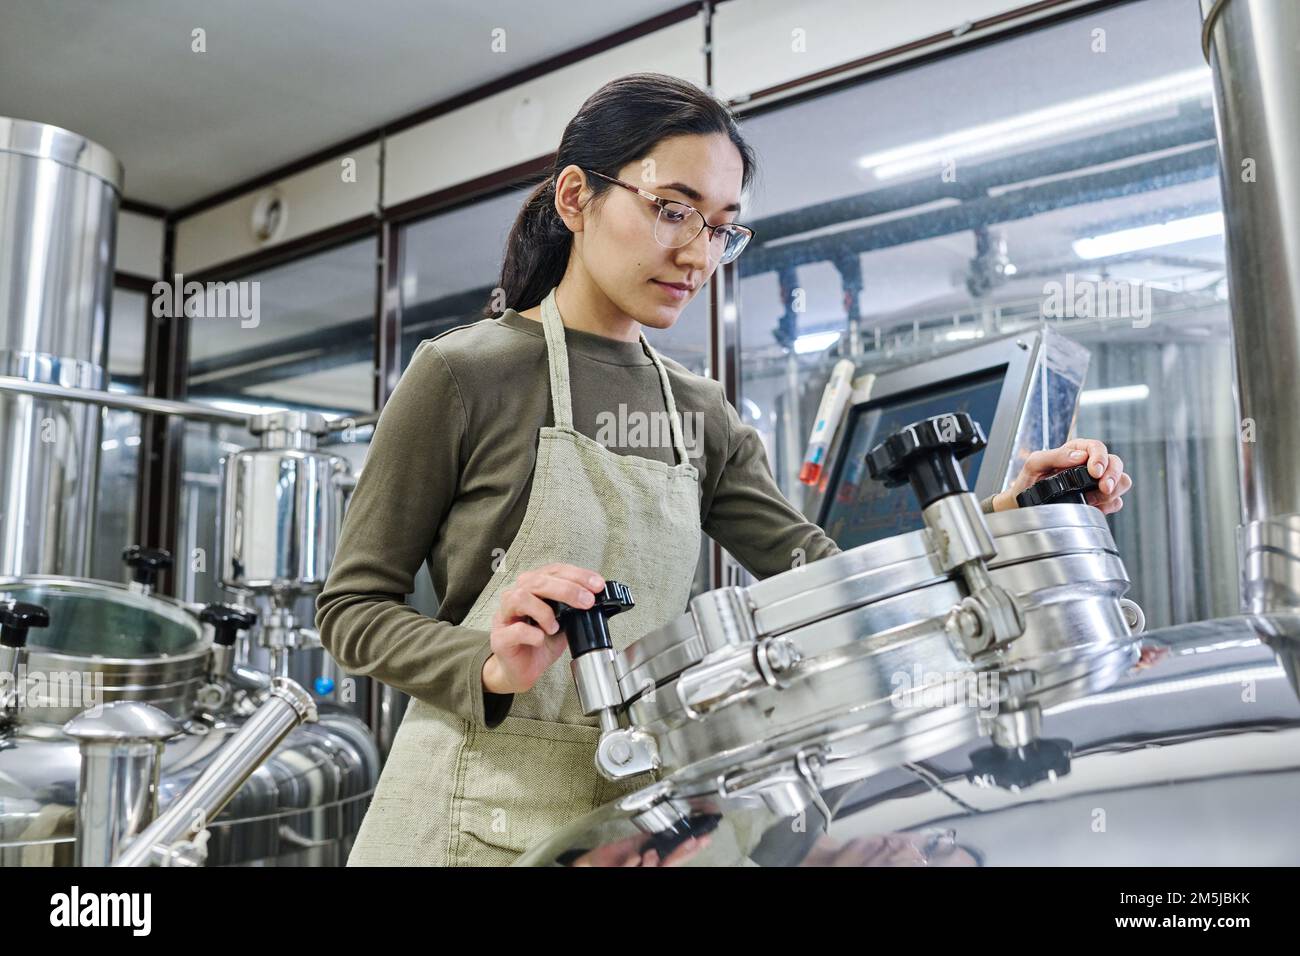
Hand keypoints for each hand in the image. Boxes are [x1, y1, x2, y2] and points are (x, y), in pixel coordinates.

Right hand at [481, 563, 605, 694]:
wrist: (522, 670)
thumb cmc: (539, 642)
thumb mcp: (564, 622)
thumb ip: (574, 609)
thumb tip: (596, 599)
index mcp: (533, 587)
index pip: (554, 571)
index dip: (577, 575)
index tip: (597, 585)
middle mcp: (516, 595)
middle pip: (538, 581)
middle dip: (567, 589)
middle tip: (587, 601)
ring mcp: (505, 616)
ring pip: (520, 598)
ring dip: (544, 611)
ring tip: (555, 627)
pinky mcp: (500, 638)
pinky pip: (515, 629)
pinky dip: (532, 634)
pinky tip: (540, 639)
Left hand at [570, 832, 711, 866]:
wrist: (592, 866)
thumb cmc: (612, 859)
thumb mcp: (632, 845)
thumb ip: (647, 838)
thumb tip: (662, 825)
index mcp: (653, 860)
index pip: (675, 855)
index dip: (690, 847)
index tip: (703, 838)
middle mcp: (650, 868)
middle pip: (671, 864)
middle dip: (683, 853)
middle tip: (695, 841)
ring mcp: (639, 873)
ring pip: (654, 869)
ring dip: (652, 862)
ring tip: (648, 853)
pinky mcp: (627, 874)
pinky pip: (633, 870)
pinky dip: (633, 863)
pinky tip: (632, 858)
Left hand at [992, 438, 1130, 514]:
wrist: (1025, 504)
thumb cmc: (1029, 481)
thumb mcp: (1034, 464)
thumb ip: (1053, 456)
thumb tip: (1079, 456)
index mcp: (1075, 451)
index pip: (1097, 447)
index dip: (1100, 458)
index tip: (1094, 471)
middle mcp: (1089, 466)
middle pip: (1116, 463)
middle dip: (1113, 475)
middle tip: (1104, 487)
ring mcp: (1096, 484)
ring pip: (1122, 482)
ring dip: (1112, 491)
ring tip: (1092, 498)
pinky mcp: (1099, 501)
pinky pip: (1116, 502)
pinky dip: (1109, 505)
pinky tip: (1093, 507)